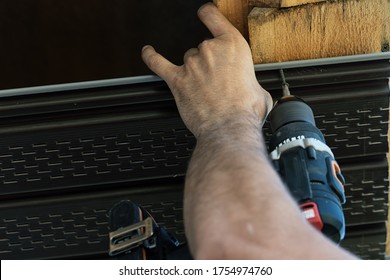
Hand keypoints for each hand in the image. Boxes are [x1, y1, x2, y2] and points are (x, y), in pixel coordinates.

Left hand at [142, 3, 271, 137]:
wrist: (229, 128)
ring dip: (194, 71)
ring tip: (203, 89)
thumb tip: (252, 92)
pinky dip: (151, 57)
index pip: (213, 17)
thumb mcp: (260, 92)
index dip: (208, 15)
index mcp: (233, 46)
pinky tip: (149, 53)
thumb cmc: (244, 111)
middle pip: (203, 47)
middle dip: (209, 63)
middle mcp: (210, 50)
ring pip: (188, 59)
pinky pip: (158, 63)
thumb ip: (253, 85)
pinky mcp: (177, 80)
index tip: (206, 14)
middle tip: (217, 82)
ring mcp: (192, 64)